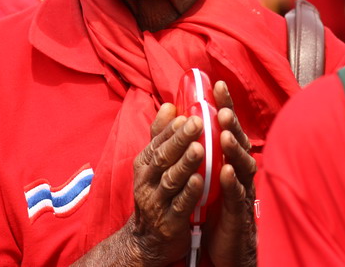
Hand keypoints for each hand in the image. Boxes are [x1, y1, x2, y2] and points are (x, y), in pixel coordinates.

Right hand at [129, 102, 206, 265]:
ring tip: (200, 148)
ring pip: (171, 180)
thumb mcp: (153, 164)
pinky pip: (180, 205)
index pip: (157, 142)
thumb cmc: (156, 193)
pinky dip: (189, 193)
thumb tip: (169, 105)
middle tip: (197, 123)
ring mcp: (156, 202)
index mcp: (144, 164)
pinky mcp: (169, 222)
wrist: (147, 239)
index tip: (186, 114)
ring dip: (185, 163)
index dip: (171, 129)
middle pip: (163, 157)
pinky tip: (201, 181)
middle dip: (180, 140)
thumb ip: (161, 136)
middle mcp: (147, 181)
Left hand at [205, 81, 257, 266]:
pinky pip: (237, 196)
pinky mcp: (239, 213)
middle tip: (221, 109)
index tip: (217, 85)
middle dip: (231, 124)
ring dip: (234, 149)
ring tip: (223, 135)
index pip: (226, 127)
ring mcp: (241, 191)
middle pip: (238, 142)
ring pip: (242, 166)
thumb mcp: (203, 172)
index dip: (225, 106)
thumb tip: (181, 115)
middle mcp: (238, 170)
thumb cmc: (214, 205)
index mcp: (228, 158)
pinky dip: (232, 183)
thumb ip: (196, 145)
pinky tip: (226, 172)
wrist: (223, 246)